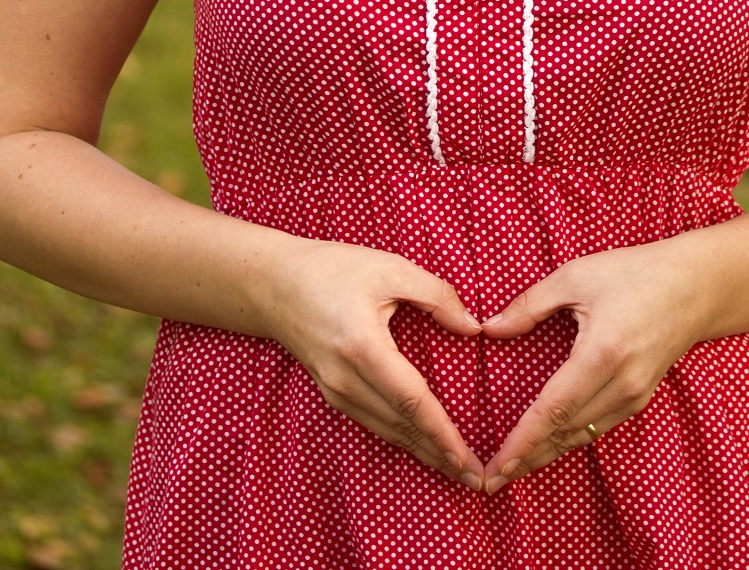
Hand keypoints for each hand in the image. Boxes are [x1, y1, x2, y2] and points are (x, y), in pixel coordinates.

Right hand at [260, 238, 486, 490]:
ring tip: (456, 470)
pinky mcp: (332, 392)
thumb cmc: (333, 269)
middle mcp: (346, 378)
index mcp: (363, 346)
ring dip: (423, 452)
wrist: (273, 284)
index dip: (441, 432)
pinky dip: (402, 437)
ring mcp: (335, 389)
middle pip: (401, 426)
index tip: (465, 457)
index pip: (411, 400)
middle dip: (440, 454)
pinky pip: (373, 422)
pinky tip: (422, 446)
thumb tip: (474, 328)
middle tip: (476, 479)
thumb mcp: (391, 268)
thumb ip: (437, 295)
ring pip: (386, 430)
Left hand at [478, 241, 706, 493]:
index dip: (523, 441)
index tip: (497, 465)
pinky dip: (568, 439)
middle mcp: (623, 383)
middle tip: (491, 480)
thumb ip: (529, 305)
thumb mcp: (575, 276)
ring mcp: (636, 394)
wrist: (695, 286)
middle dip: (527, 457)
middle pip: (566, 431)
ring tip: (512, 470)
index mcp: (603, 352)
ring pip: (582, 435)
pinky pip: (598, 426)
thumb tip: (489, 329)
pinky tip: (546, 446)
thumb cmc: (633, 274)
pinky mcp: (640, 398)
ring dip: (546, 453)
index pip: (554, 409)